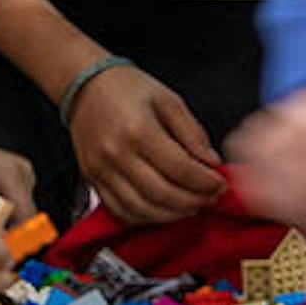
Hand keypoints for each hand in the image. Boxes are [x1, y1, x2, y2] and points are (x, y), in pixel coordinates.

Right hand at [64, 63, 225, 224]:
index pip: (180, 169)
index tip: (221, 184)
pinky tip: (163, 210)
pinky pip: (120, 211)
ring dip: (173, 215)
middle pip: (163, 194)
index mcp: (138, 130)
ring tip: (191, 206)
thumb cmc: (126, 88)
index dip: (206, 182)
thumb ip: (192, 133)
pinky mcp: (92, 179)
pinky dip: (146, 218)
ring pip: (142, 209)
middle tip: (210, 198)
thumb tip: (211, 163)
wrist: (84, 86)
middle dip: (194, 201)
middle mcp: (116, 153)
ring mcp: (101, 170)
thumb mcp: (169, 100)